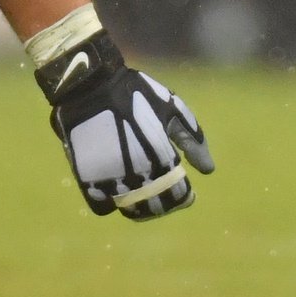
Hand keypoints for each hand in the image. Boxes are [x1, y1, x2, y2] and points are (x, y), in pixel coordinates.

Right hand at [36, 29, 212, 219]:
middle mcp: (137, 176)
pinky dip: (112, 202)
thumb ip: (192, 139)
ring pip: (130, 210)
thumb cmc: (136, 94)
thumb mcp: (172, 110)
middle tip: (165, 191)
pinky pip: (103, 206)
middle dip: (165, 203)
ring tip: (144, 191)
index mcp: (160, 159)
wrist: (90, 86)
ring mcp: (109, 180)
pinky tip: (118, 189)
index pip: (179, 197)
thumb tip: (209, 170)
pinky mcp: (86, 180)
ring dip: (141, 206)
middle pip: (156, 208)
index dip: (185, 198)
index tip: (187, 193)